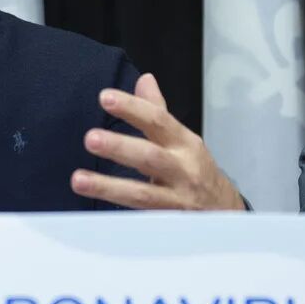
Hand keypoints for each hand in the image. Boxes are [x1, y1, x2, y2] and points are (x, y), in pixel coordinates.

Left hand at [70, 73, 245, 210]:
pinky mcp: (169, 224)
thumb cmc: (195, 170)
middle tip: (90, 138)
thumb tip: (144, 79)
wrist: (226, 213)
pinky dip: (121, 218)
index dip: (132, 108)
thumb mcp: (182, 140)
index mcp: (183, 143)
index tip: (105, 97)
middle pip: (150, 157)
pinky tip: (95, 217)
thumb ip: (158, 112)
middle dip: (120, 147)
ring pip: (142, 194)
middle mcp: (182, 169)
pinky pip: (143, 219)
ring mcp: (176, 200)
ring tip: (78, 180)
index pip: (158, 120)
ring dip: (108, 187)